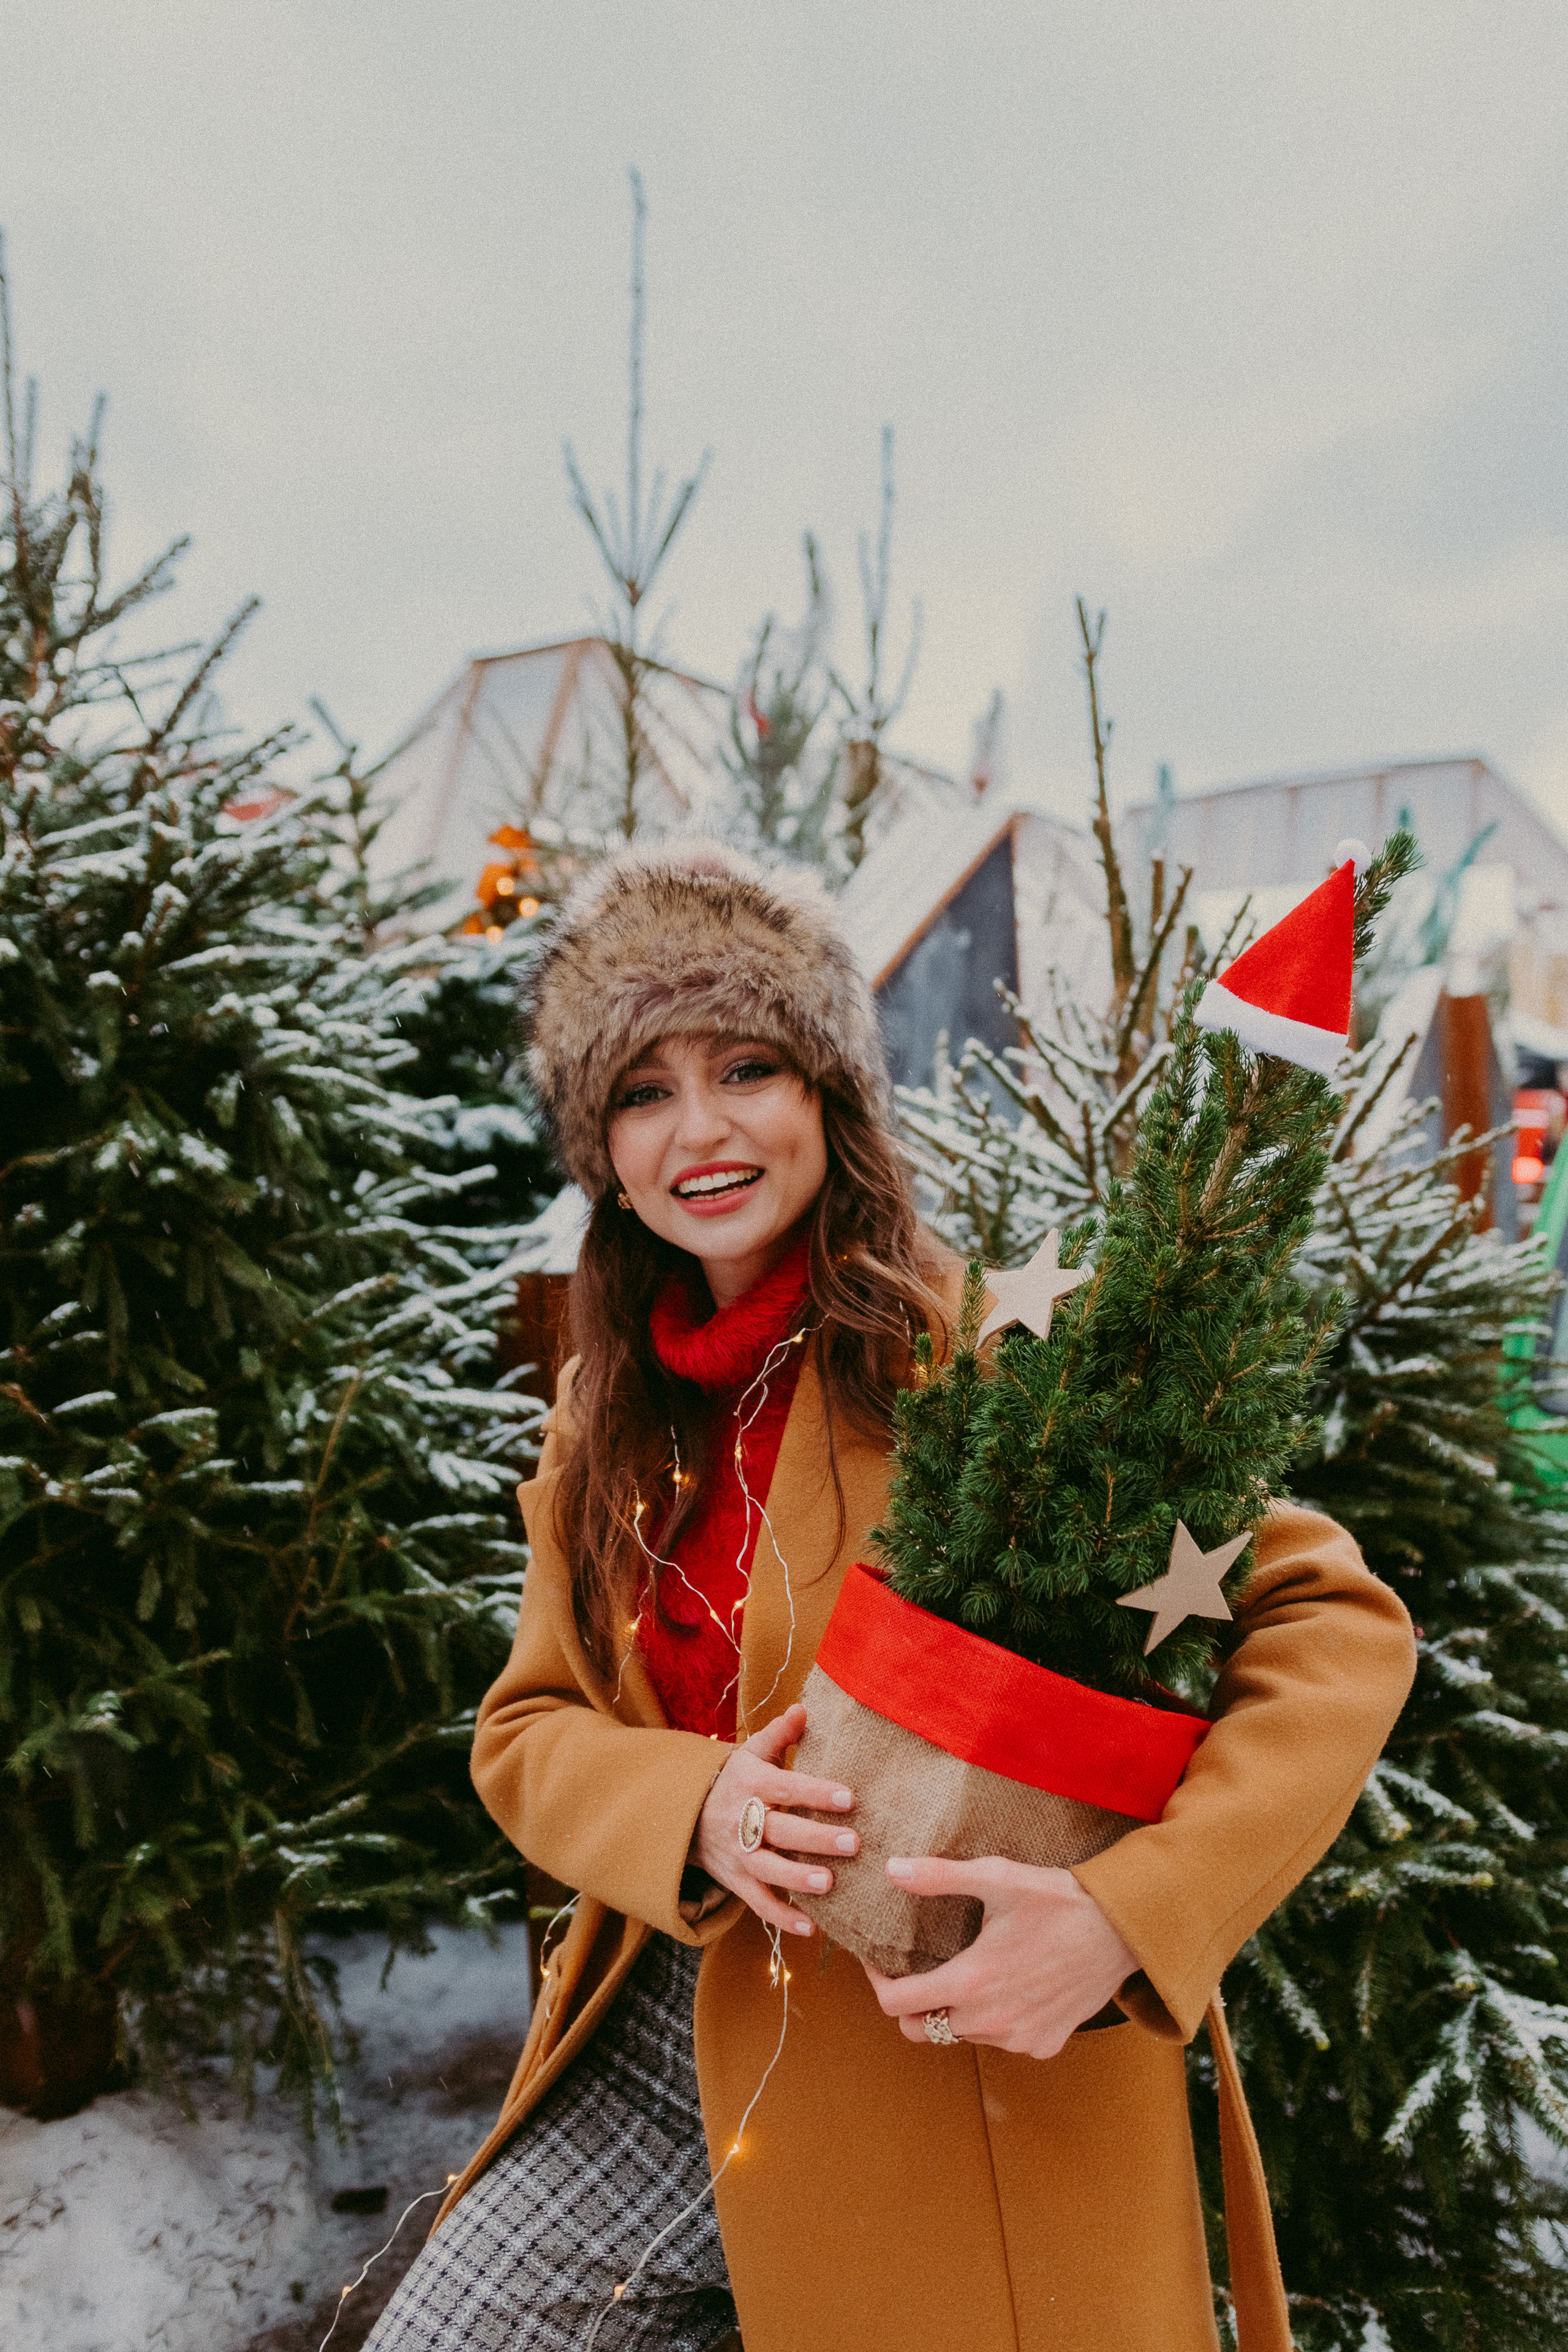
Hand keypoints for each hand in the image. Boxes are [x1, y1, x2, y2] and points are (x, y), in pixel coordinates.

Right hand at [691, 1702, 855, 1938]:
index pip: (787, 1787)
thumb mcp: (750, 1752)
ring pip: (769, 1869)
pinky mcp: (737, 1881)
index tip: (850, 1797)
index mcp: (751, 1784)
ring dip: (798, 1877)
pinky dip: (783, 1917)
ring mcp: (739, 1854)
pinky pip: (759, 1903)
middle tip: (853, 1842)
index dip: (817, 1791)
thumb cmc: (733, 1780)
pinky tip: (812, 1927)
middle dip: (817, 1838)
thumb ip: (780, 1733)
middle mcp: (743, 1820)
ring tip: (829, 1882)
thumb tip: (805, 1708)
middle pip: (782, 1830)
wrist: (685, 1814)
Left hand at [863, 1856, 1137, 2058]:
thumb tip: (891, 1870)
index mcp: (970, 1983)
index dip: (877, 1983)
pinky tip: (1007, 1987)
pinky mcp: (1043, 2045)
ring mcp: (1018, 2038)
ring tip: (966, 1971)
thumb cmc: (1056, 1898)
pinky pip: (1001, 2040)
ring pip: (961, 2035)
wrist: (1122, 1930)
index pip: (897, 2005)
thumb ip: (939, 1876)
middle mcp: (989, 2021)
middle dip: (911, 2002)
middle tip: (917, 1969)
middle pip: (921, 2027)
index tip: (878, 1961)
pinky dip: (993, 2020)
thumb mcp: (996, 1877)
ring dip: (953, 2011)